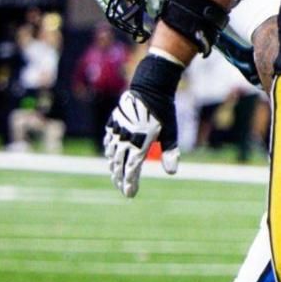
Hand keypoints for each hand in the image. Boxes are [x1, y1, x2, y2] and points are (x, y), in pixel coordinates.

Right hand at [103, 52, 184, 197]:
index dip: (130, 183)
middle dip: (120, 179)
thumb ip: (170, 152)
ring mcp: (117, 130)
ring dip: (113, 166)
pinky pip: (108, 141)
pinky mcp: (113, 122)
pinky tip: (111, 156)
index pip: (132, 169)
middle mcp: (125, 138)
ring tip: (117, 176)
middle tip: (123, 189)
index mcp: (140, 142)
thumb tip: (172, 172)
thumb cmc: (163, 111)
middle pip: (119, 164)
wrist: (150, 87)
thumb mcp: (170, 132)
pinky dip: (109, 151)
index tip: (129, 194)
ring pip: (111, 153)